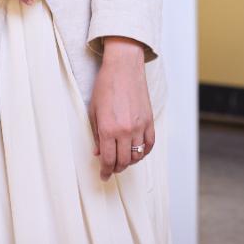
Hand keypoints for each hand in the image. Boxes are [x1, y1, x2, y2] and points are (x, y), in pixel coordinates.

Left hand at [88, 37, 153, 180]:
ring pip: (137, 156)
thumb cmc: (105, 85)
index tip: (103, 176)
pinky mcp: (149, 121)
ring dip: (130, 162)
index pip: (108, 159)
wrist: (123, 67)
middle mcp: (125, 131)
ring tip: (123, 160)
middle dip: (116, 168)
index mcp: (108, 129)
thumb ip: (96, 134)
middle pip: (123, 161)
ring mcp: (139, 126)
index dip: (105, 171)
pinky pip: (149, 145)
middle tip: (111, 168)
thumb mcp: (94, 110)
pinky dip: (144, 152)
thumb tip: (98, 152)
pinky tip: (137, 152)